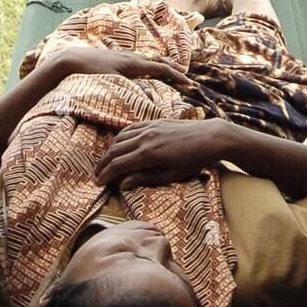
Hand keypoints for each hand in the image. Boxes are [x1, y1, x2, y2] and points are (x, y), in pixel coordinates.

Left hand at [51, 45, 187, 86]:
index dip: (176, 75)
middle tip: (185, 75)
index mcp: (133, 64)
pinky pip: (139, 60)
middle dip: (173, 67)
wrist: (70, 60)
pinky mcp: (116, 57)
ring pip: (149, 58)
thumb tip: (149, 99)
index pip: (161, 69)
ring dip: (161, 64)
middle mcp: (131, 57)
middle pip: (158, 60)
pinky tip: (146, 69)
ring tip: (170, 70)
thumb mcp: (112, 84)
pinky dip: (149, 64)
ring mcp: (124, 56)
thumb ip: (130, 91)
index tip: (188, 82)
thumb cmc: (90, 73)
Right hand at [94, 118, 229, 187]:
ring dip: (109, 150)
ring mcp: (149, 128)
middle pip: (115, 151)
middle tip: (96, 175)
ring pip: (120, 138)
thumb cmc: (195, 160)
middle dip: (103, 164)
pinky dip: (120, 137)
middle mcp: (145, 138)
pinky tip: (118, 144)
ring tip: (105, 162)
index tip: (98, 183)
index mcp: (149, 154)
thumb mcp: (172, 175)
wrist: (211, 136)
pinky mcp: (154, 122)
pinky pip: (130, 128)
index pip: (118, 165)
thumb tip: (123, 185)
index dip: (106, 175)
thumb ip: (146, 179)